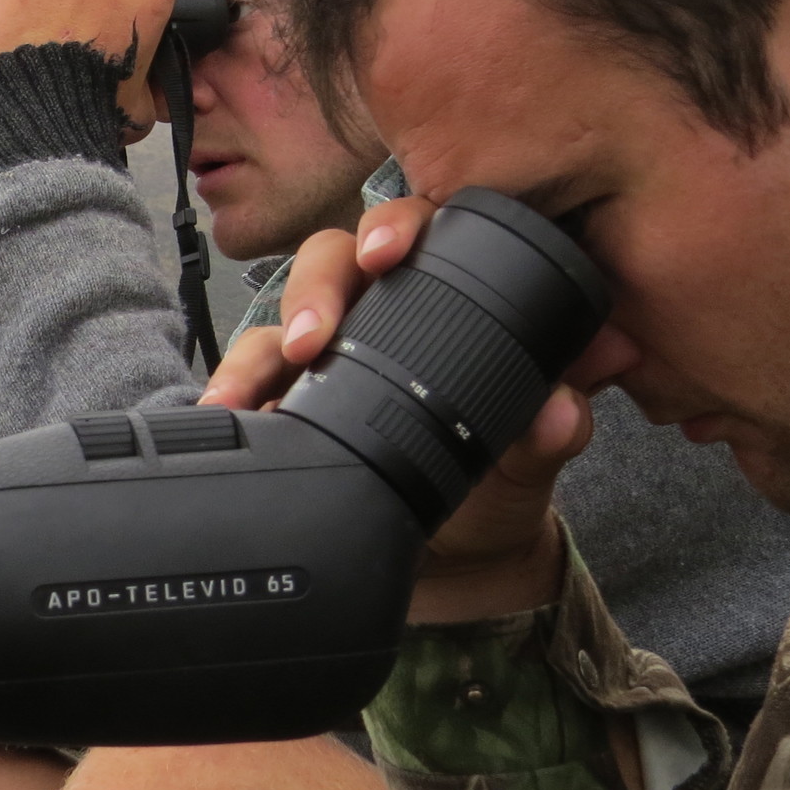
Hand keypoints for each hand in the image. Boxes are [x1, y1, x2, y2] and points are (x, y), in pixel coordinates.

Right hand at [199, 194, 626, 621]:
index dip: (398, 225)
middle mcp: (376, 315)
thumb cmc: (500, 486)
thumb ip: (550, 429)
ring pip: (281, 318)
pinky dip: (233, 392)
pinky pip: (250, 382)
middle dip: (317, 287)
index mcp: (444, 299)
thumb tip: (565, 406)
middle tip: (314, 333)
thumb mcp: (530, 458)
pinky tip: (225, 409)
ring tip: (257, 383)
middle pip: (332, 262)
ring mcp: (326, 358)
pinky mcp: (288, 402)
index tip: (389, 251)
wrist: (460, 563)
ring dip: (264, 345)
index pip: (417, 232)